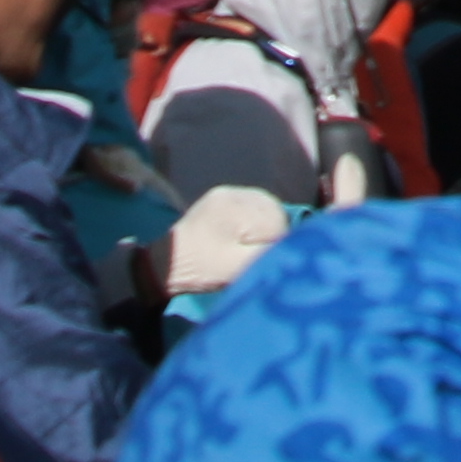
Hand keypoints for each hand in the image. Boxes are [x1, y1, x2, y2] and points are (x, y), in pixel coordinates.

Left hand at [163, 186, 294, 299]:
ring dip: (265, 227)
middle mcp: (234, 193)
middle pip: (275, 212)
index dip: (275, 244)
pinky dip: (256, 221)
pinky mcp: (223, 198)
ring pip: (267, 207)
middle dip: (272, 234)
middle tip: (253, 253)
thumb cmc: (201, 267)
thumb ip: (266, 254)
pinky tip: (244, 236)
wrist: (166, 263)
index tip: (259, 259)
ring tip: (248, 246)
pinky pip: (254, 206)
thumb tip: (294, 248)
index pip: (277, 223)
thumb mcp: (235, 268)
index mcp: (235, 207)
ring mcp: (228, 193)